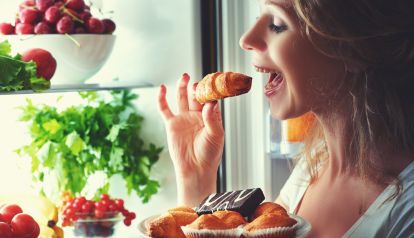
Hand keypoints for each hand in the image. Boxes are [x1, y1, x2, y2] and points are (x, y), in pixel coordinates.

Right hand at [158, 73, 224, 205]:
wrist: (195, 169)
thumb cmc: (209, 154)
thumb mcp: (215, 136)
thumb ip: (213, 119)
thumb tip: (210, 103)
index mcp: (210, 117)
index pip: (210, 99)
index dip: (210, 91)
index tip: (211, 83)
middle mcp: (197, 115)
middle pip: (196, 96)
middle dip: (197, 87)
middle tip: (197, 82)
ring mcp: (184, 118)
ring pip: (182, 98)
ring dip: (183, 86)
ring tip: (185, 76)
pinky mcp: (172, 124)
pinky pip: (165, 108)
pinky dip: (162, 98)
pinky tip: (162, 88)